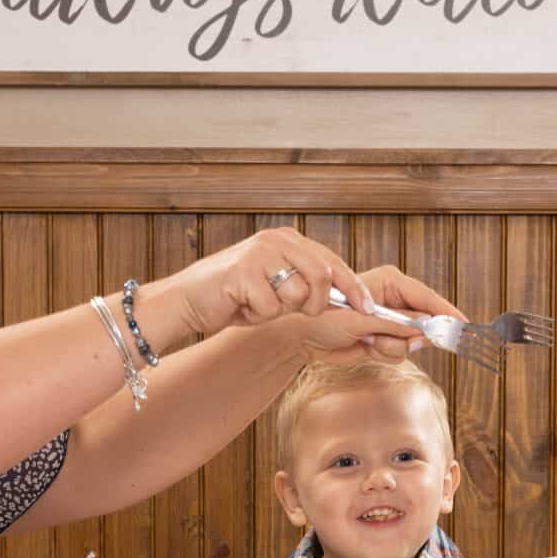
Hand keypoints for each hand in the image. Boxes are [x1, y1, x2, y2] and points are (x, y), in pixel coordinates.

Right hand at [144, 228, 420, 351]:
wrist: (188, 300)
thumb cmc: (235, 298)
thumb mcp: (277, 289)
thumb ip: (306, 288)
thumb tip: (347, 305)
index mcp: (288, 240)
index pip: (332, 262)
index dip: (353, 288)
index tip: (369, 309)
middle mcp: (277, 240)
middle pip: (322, 276)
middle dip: (316, 304)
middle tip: (300, 314)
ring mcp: (259, 253)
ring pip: (297, 293)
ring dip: (280, 310)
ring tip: (258, 306)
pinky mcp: (243, 272)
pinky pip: (270, 306)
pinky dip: (257, 316)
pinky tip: (240, 307)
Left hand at [288, 264, 463, 362]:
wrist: (303, 335)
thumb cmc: (324, 316)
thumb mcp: (361, 319)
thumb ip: (394, 325)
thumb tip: (421, 332)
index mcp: (392, 283)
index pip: (427, 298)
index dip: (446, 312)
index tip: (462, 325)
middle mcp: (395, 300)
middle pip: (424, 322)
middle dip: (409, 335)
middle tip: (387, 337)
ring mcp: (391, 321)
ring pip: (411, 342)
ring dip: (391, 346)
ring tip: (368, 340)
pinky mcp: (385, 339)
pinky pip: (399, 352)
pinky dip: (384, 354)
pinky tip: (365, 346)